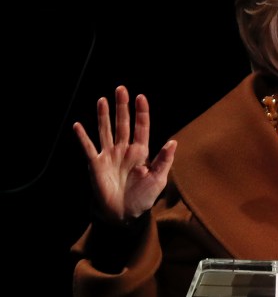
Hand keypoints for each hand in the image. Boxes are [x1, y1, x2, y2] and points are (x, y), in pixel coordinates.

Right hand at [73, 86, 175, 221]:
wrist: (124, 215)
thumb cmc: (143, 198)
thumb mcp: (158, 179)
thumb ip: (164, 160)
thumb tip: (173, 142)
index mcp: (141, 152)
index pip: (141, 127)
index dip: (141, 112)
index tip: (140, 97)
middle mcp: (124, 150)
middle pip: (122, 124)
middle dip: (122, 107)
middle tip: (121, 89)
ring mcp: (109, 156)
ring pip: (106, 131)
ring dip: (104, 116)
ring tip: (102, 100)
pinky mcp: (96, 165)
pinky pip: (88, 148)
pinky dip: (83, 137)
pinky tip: (78, 126)